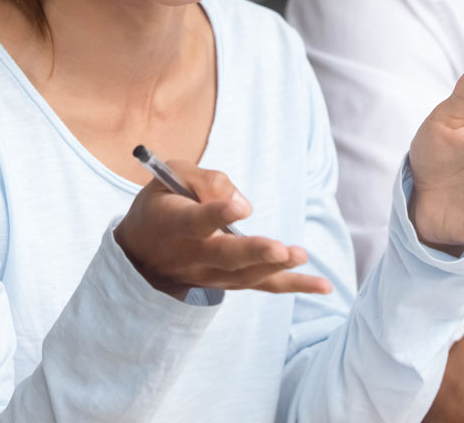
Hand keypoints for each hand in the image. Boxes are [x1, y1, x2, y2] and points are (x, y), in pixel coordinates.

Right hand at [114, 160, 332, 298]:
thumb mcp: (171, 176)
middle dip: (254, 253)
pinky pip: (262, 286)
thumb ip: (206, 180)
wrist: (140, 254)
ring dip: (276, 269)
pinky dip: (293, 286)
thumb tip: (244, 204)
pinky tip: (323, 286)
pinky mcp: (228, 282)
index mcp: (174, 224)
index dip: (217, 213)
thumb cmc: (160, 205)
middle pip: (225, 257)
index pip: (196, 221)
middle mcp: (192, 254)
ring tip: (300, 255)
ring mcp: (210, 274)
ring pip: (245, 276)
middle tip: (279, 250)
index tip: (240, 208)